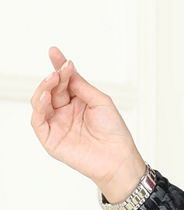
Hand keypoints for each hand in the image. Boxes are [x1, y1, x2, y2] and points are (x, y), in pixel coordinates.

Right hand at [30, 46, 145, 195]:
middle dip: (55, 76)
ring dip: (44, 88)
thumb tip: (67, 68)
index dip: (58, 66)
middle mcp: (65, 112)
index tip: (54, 52)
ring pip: (40, 102)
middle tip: (61, 68)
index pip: (63, 81)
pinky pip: (38, 121)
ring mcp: (57, 124)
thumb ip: (81, 86)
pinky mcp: (51, 139)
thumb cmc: (114, 132)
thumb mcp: (100, 101)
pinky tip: (45, 96)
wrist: (118, 157)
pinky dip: (39, 107)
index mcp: (78, 101)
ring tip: (53, 78)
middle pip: (52, 89)